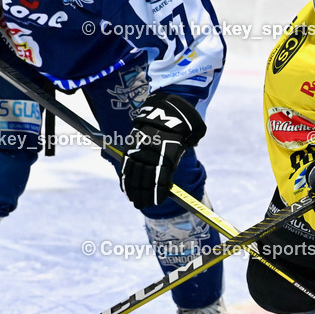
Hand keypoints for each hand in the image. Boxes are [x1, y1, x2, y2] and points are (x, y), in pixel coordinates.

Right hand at [120, 92, 206, 208]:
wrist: (168, 108)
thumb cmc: (183, 126)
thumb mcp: (189, 140)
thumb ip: (182, 156)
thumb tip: (176, 171)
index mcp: (168, 153)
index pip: (161, 179)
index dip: (157, 192)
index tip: (156, 203)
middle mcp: (153, 152)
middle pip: (145, 178)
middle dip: (144, 194)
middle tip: (142, 205)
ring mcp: (141, 149)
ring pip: (134, 173)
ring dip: (133, 189)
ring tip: (134, 200)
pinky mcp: (132, 145)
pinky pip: (127, 164)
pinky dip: (125, 177)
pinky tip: (126, 188)